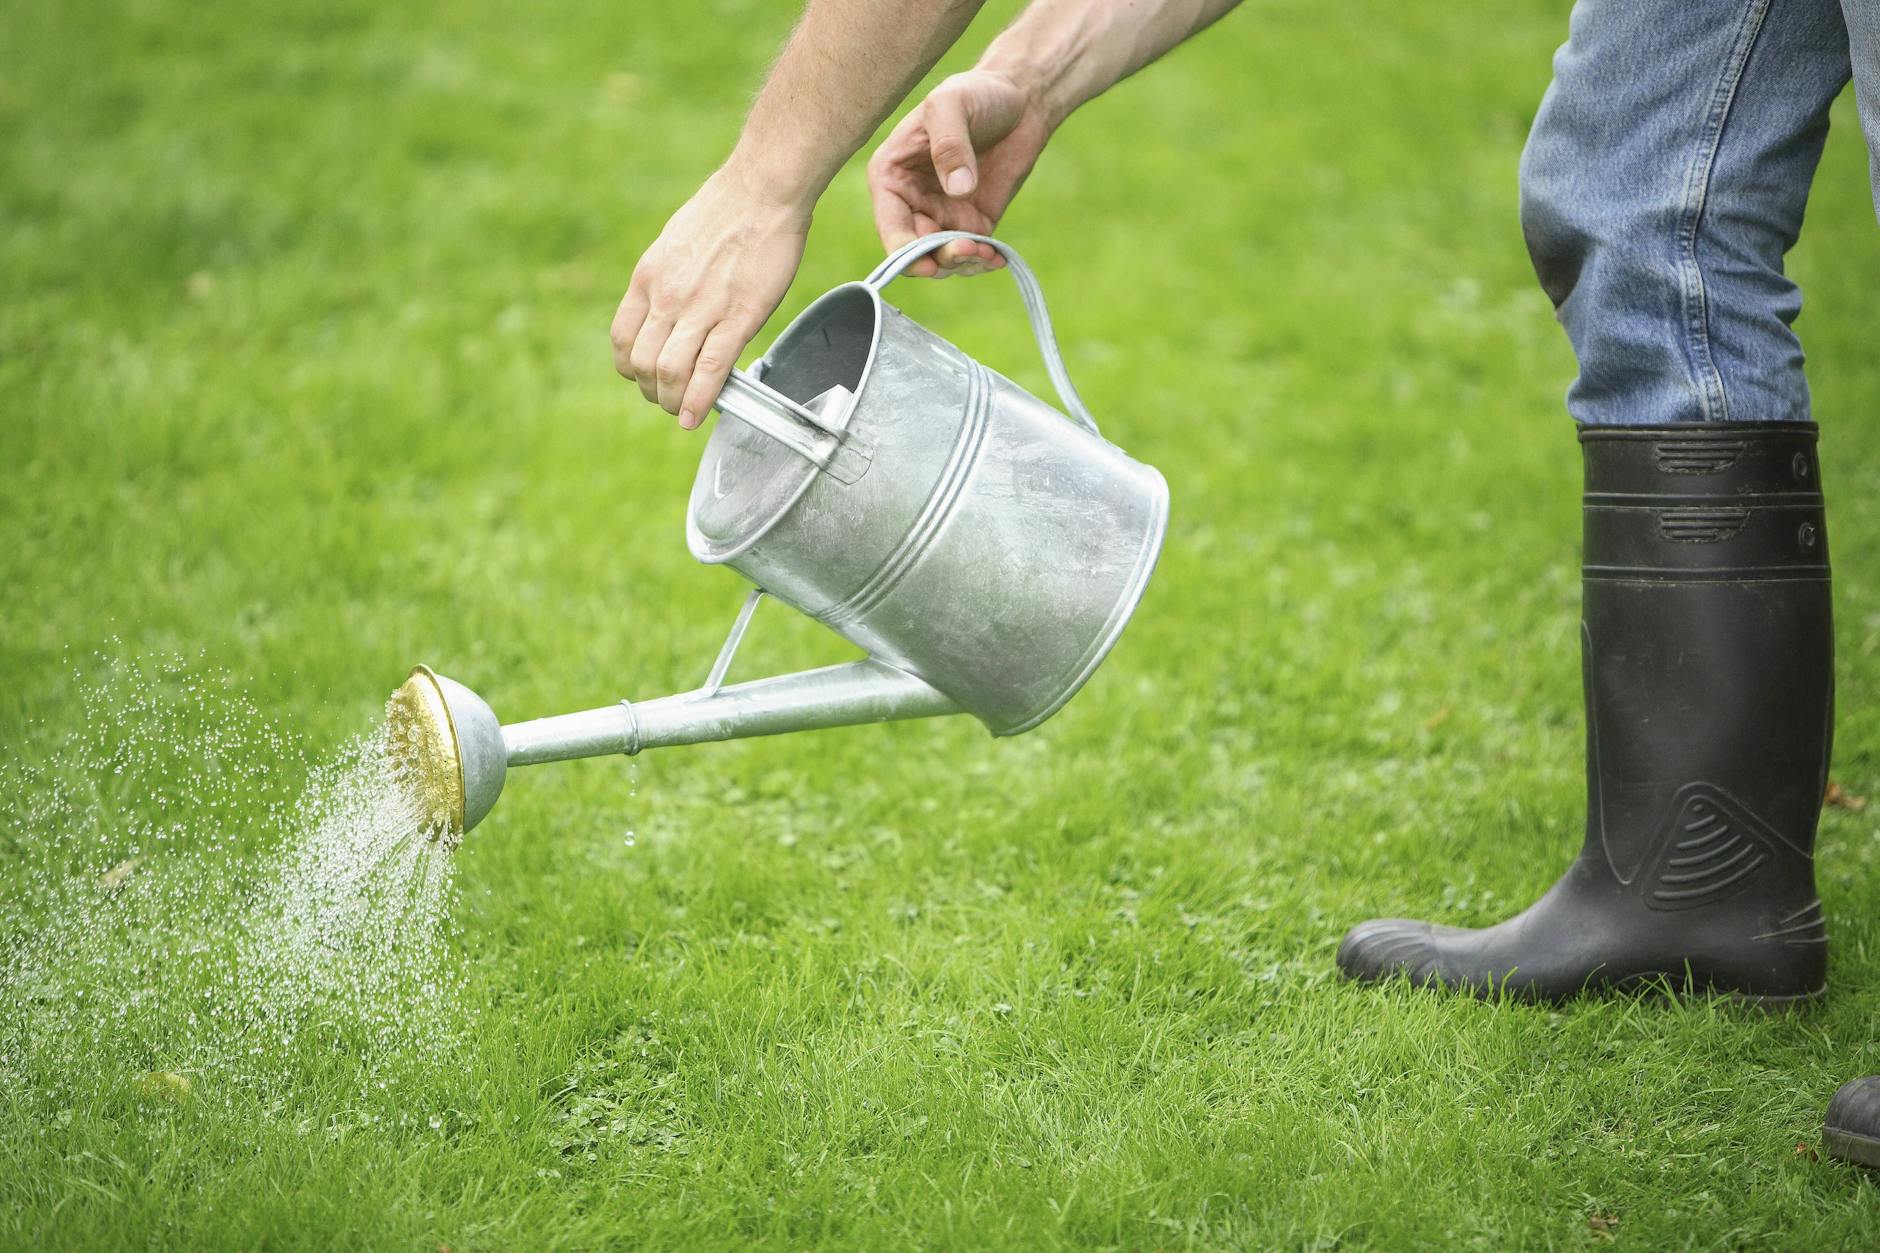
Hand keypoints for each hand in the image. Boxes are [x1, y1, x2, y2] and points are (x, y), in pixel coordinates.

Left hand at [611, 166, 811, 428]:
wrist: (762, 189)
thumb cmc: (727, 211)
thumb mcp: (675, 242)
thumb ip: (667, 279)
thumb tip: (669, 306)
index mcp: (649, 277)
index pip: (623, 340)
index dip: (631, 369)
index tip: (645, 378)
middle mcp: (667, 296)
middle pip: (642, 365)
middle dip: (653, 392)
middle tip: (668, 401)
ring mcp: (701, 309)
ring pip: (671, 373)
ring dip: (674, 403)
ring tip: (683, 413)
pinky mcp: (738, 317)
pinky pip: (710, 370)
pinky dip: (700, 401)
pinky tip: (697, 417)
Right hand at [867, 69, 1052, 277]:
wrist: (1020, 100)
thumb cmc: (975, 95)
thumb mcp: (951, 105)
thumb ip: (949, 144)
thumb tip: (958, 190)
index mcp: (892, 176)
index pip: (889, 225)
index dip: (903, 251)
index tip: (927, 261)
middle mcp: (912, 202)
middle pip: (914, 251)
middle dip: (937, 259)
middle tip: (969, 248)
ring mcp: (942, 216)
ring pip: (941, 259)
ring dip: (961, 263)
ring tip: (986, 251)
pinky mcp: (973, 224)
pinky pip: (971, 255)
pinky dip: (981, 262)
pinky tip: (996, 256)